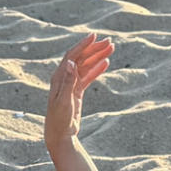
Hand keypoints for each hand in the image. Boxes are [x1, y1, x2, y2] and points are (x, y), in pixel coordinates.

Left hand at [44, 33, 112, 149]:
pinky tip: (106, 63)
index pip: (72, 56)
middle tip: (109, 42)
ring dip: (97, 57)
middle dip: (94, 49)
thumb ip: (68, 81)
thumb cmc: (59, 119)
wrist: (60, 134)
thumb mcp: (64, 100)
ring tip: (111, 49)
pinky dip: (97, 69)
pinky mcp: (77, 91)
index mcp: (59, 77)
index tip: (95, 36)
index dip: (83, 45)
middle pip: (81, 58)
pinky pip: (88, 76)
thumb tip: (71, 62)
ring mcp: (71, 84)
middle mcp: (64, 77)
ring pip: (86, 66)